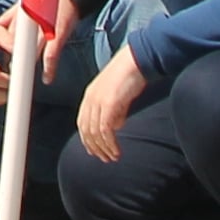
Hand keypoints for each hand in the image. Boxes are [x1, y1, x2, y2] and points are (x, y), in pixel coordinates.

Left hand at [75, 46, 147, 163]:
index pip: (82, 123)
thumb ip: (115, 111)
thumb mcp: (117, 95)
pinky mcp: (109, 103)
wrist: (136, 60)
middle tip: (104, 159)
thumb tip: (116, 127)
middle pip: (86, 130)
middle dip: (94, 147)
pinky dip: (110, 143)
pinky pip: (106, 130)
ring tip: (112, 157)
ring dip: (103, 148)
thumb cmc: (129, 76)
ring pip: (95, 132)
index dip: (87, 139)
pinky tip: (116, 150)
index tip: (95, 151)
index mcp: (90, 96)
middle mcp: (90, 99)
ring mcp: (98, 101)